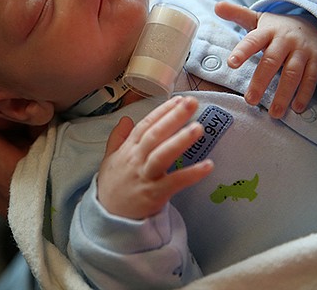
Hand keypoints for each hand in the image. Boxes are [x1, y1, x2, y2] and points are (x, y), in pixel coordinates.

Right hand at [97, 96, 213, 219]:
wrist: (108, 217)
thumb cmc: (112, 186)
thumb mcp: (109, 158)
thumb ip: (117, 137)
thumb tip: (126, 118)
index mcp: (128, 149)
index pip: (146, 125)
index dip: (162, 111)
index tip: (178, 99)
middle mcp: (136, 159)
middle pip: (155, 134)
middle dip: (174, 117)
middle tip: (192, 103)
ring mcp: (145, 176)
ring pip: (162, 155)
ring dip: (180, 140)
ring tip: (199, 128)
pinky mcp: (155, 194)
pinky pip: (174, 182)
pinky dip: (191, 174)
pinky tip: (208, 165)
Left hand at [215, 1, 316, 117]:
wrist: (313, 23)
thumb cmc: (276, 28)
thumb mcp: (257, 19)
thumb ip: (237, 15)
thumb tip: (216, 6)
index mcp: (267, 31)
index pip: (252, 40)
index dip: (242, 51)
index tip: (231, 63)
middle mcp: (285, 40)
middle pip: (271, 61)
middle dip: (260, 81)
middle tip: (250, 100)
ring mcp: (302, 51)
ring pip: (292, 73)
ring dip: (283, 94)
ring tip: (273, 113)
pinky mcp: (316, 60)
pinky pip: (311, 78)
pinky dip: (304, 94)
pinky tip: (296, 108)